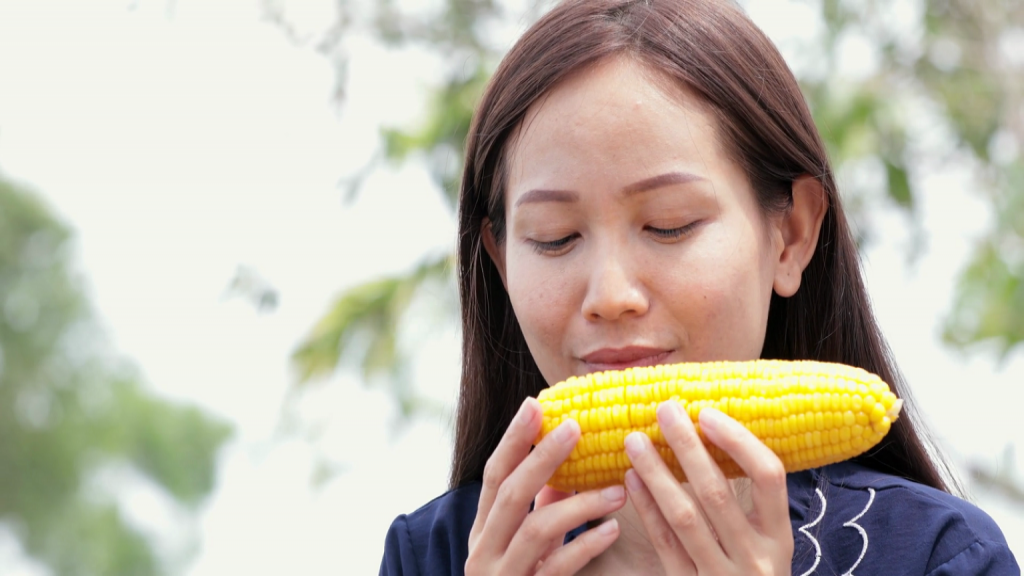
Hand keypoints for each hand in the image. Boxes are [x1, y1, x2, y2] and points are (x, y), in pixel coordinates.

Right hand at [466, 398, 627, 574]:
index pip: (494, 474)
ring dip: (579, 503)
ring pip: (536, 529)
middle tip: (577, 426)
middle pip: (510, 493)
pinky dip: (585, 546)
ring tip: (617, 488)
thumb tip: (564, 467)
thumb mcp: (527, 547)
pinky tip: (611, 530)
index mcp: (482, 532)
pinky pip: (556, 569)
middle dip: (544, 457)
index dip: (514, 439)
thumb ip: (541, 509)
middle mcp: (484, 552)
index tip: (536, 403)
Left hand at [623, 403, 793, 574]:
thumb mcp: (765, 543)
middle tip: (663, 409)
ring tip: (633, 440)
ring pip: (684, 517)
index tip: (707, 412)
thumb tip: (713, 429)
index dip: (738, 441)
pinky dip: (647, 509)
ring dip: (657, 473)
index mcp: (780, 538)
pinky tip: (631, 480)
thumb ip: (747, 501)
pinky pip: (665, 544)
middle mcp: (756, 559)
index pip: (768, 476)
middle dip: (687, 446)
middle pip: (718, 492)